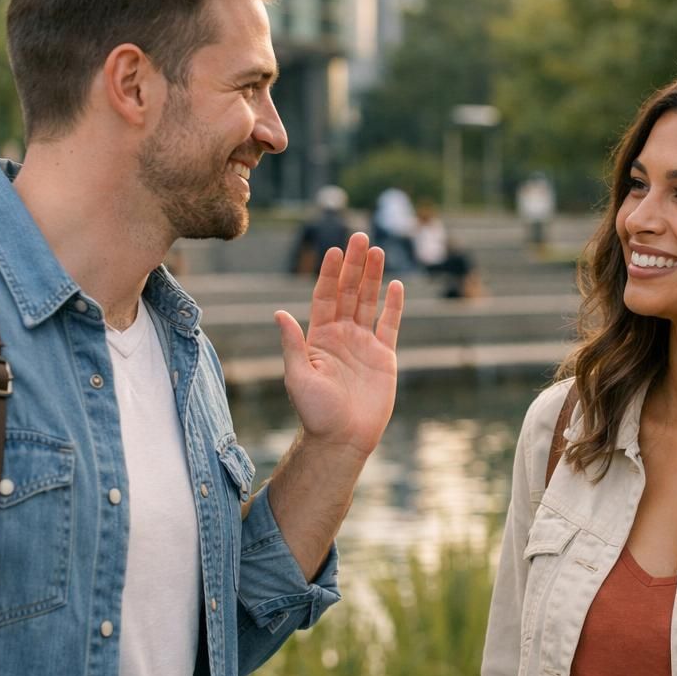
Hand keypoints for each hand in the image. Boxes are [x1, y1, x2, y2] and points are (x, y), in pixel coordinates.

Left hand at [274, 234, 403, 456]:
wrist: (342, 439)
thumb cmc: (316, 412)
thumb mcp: (298, 377)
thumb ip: (293, 344)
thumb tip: (279, 313)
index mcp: (319, 338)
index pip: (325, 297)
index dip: (330, 274)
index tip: (335, 250)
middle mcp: (342, 336)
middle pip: (349, 293)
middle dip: (354, 265)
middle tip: (360, 237)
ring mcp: (364, 345)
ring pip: (370, 303)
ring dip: (373, 277)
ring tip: (378, 250)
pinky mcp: (384, 358)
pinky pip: (390, 326)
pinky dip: (394, 306)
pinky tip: (397, 285)